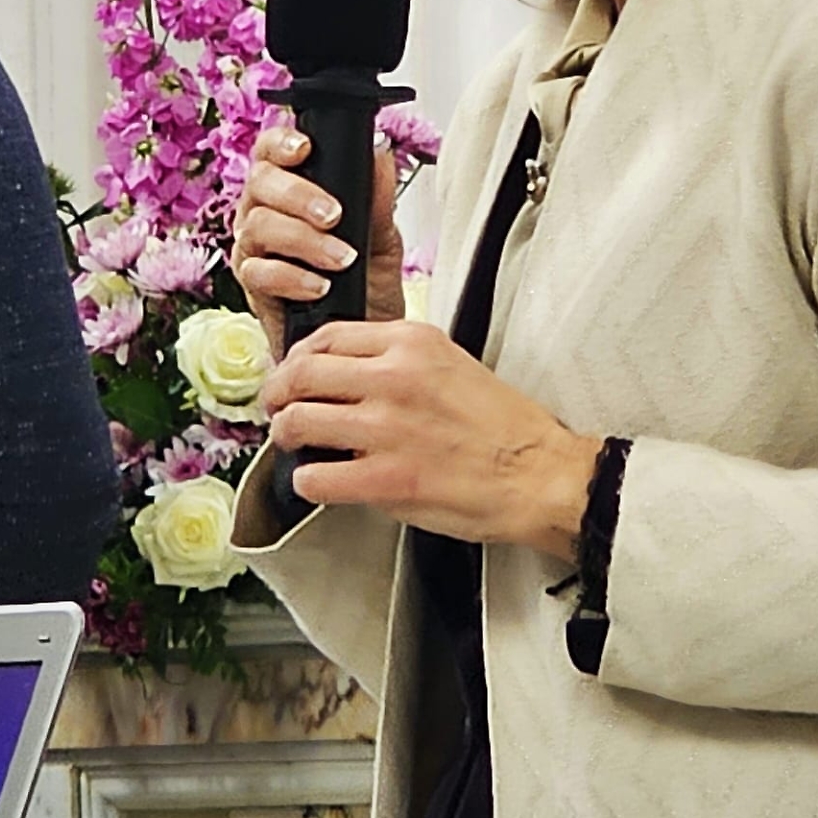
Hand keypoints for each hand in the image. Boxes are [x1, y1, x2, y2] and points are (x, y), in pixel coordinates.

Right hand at [231, 123, 403, 356]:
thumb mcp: (383, 237)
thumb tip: (380, 156)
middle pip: (260, 182)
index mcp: (290, 189)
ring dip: (304, 240)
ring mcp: (254, 248)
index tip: (305, 149)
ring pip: (258, 225)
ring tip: (341, 258)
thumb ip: (378, 199)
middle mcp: (264, 212)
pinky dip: (292, 277)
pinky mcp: (252, 287)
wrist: (363, 334)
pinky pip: (258, 272)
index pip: (270, 150)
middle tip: (335, 215)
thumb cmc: (368, 282)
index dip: (280, 142)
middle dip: (299, 196)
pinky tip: (320, 286)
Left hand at [264, 319, 601, 558]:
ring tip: (297, 446)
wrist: (539, 474)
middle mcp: (394, 377)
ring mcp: (387, 428)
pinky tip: (322, 481)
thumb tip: (345, 373)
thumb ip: (396, 360)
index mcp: (411, 342)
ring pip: (297, 422)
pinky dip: (308, 481)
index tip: (294, 373)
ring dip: (287, 437)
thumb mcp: (450, 363)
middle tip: (279, 409)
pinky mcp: (385, 479)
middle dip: (278, 395)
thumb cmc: (502, 426)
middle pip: (299, 373)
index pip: (326, 336)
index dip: (298, 357)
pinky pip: (314, 477)